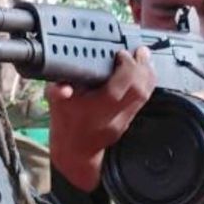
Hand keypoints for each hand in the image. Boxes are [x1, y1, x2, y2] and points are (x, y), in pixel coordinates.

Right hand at [46, 47, 156, 191]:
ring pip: (145, 95)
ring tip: (144, 59)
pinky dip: (145, 84)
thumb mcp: (55, 105)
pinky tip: (143, 73)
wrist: (75, 152)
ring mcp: (124, 121)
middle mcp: (114, 116)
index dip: (126, 66)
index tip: (121, 54)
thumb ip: (56, 92)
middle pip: (139, 90)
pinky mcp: (128, 122)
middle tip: (140, 51)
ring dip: (147, 75)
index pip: (120, 86)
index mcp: (98, 110)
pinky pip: (143, 100)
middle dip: (142, 67)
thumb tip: (62, 88)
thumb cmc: (65, 125)